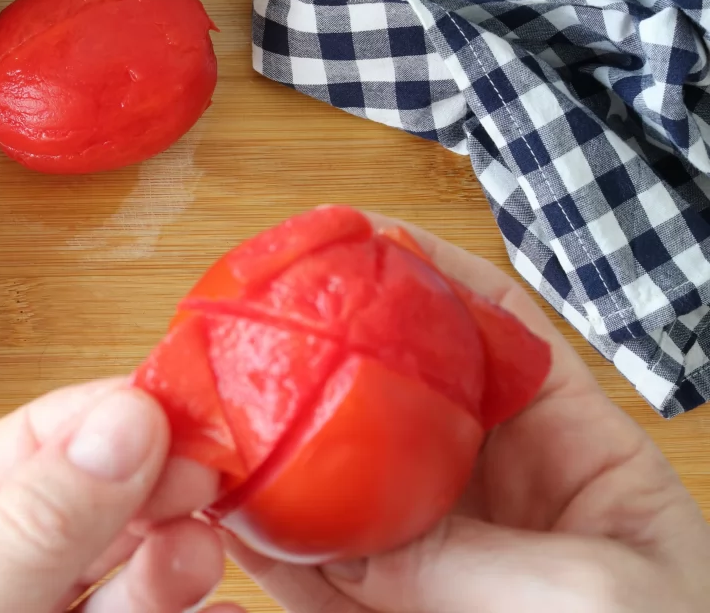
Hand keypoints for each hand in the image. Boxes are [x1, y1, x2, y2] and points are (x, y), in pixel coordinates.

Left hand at [0, 379, 240, 612]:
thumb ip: (24, 539)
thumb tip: (119, 425)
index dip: (74, 425)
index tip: (153, 404)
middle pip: (59, 520)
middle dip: (132, 483)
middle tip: (200, 462)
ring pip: (102, 581)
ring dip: (162, 548)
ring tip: (205, 528)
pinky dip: (172, 607)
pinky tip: (208, 584)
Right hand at [228, 212, 709, 612]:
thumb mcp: (588, 599)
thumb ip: (465, 556)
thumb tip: (350, 542)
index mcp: (576, 457)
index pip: (501, 336)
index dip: (434, 276)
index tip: (364, 236)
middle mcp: (495, 496)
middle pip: (401, 399)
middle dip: (335, 356)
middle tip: (266, 317)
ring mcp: (437, 560)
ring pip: (345, 485)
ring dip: (284, 447)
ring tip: (223, 406)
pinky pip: (319, 575)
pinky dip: (270, 545)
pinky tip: (228, 512)